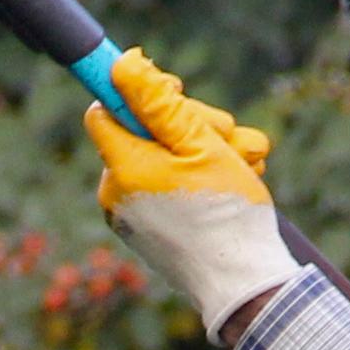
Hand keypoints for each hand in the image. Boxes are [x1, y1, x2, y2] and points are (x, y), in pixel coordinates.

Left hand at [82, 51, 299, 332]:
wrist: (243, 284)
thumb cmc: (225, 212)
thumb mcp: (199, 143)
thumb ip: (157, 102)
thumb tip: (121, 65)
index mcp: (122, 167)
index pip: (106, 110)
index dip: (138, 92)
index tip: (173, 90)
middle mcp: (116, 192)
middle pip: (143, 132)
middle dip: (189, 124)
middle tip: (228, 136)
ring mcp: (131, 215)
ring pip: (164, 158)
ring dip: (206, 151)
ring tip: (244, 165)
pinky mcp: (149, 231)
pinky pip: (168, 188)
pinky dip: (199, 180)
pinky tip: (234, 184)